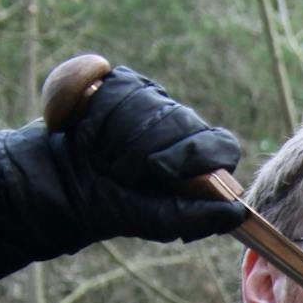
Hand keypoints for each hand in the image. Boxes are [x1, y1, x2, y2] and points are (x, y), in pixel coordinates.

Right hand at [0, 65, 245, 249]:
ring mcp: (152, 99)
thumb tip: (239, 212)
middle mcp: (181, 124)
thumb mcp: (161, 220)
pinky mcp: (119, 82)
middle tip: (124, 171)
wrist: (63, 184)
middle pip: (182, 122)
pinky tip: (91, 133)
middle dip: (149, 152)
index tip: (161, 173)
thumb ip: (201, 217)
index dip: (194, 156)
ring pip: (149, 105)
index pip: (220, 144)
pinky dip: (100, 115)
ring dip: (121, 138)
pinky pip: (118, 89)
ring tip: (106, 156)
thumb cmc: (118, 206)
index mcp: (199, 157)